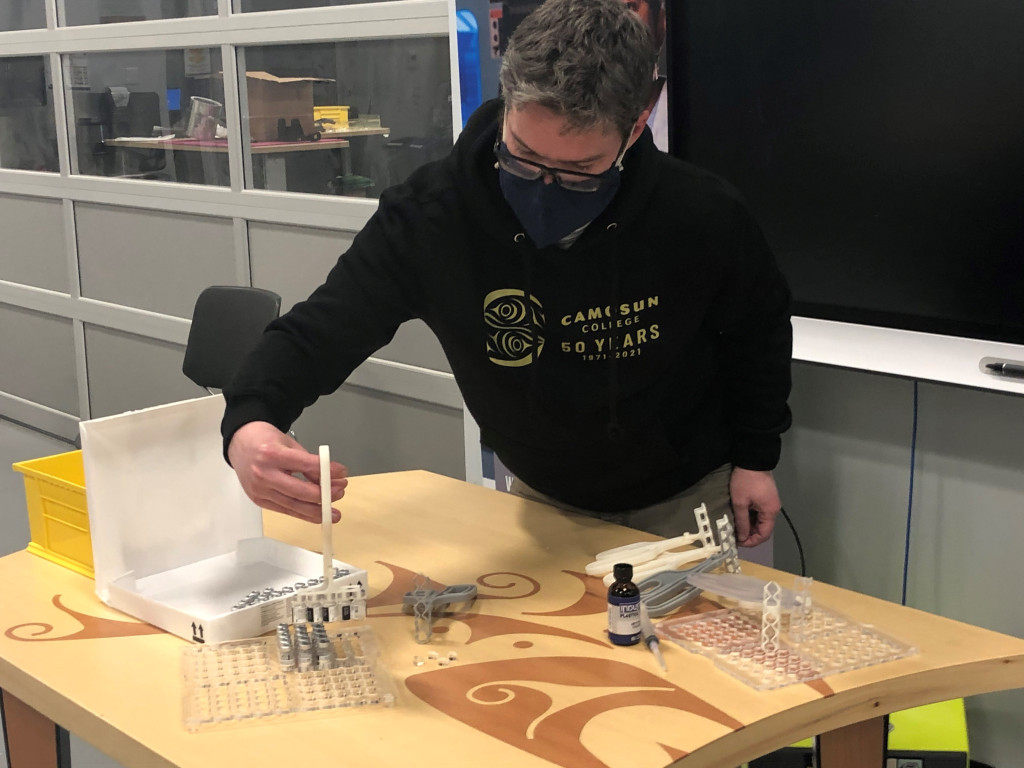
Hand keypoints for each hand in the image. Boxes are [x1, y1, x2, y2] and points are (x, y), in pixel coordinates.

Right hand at [227, 421, 347, 522]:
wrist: (240, 444)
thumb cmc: (265, 441)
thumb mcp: (289, 444)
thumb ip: (308, 462)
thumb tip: (329, 479)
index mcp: (272, 454)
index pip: (307, 465)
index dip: (328, 471)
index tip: (343, 473)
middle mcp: (263, 474)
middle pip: (301, 491)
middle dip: (325, 495)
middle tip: (340, 492)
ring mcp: (259, 490)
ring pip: (294, 506)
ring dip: (317, 510)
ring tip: (333, 512)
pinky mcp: (258, 500)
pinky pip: (285, 510)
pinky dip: (302, 513)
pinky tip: (316, 515)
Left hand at [729, 467, 780, 547]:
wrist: (752, 460)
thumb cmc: (745, 481)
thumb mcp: (740, 502)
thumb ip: (742, 522)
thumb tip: (742, 537)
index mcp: (770, 512)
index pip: (764, 534)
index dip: (752, 541)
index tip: (738, 543)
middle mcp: (773, 509)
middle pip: (763, 529)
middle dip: (750, 535)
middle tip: (734, 537)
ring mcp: (770, 503)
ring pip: (761, 521)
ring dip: (749, 526)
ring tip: (735, 528)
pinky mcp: (766, 497)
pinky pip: (759, 513)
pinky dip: (751, 518)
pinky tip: (740, 518)